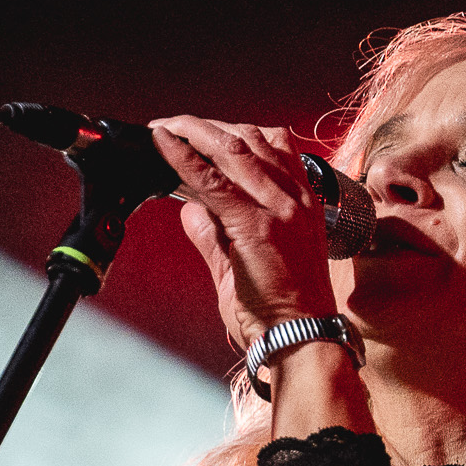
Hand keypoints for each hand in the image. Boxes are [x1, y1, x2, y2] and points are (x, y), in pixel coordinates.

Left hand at [150, 115, 339, 354]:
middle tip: (172, 125)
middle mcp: (295, 198)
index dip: (234, 132)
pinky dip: (183, 156)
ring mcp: (278, 209)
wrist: (302, 339)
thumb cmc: (281, 311)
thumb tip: (188, 209)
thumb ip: (217, 234)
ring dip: (193, 132)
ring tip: (165, 129)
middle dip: (207, 127)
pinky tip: (163, 143)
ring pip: (232, 148)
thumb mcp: (247, 263)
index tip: (203, 133)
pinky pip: (212, 181)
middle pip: (250, 138)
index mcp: (303, 202)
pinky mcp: (256, 225)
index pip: (272, 146)